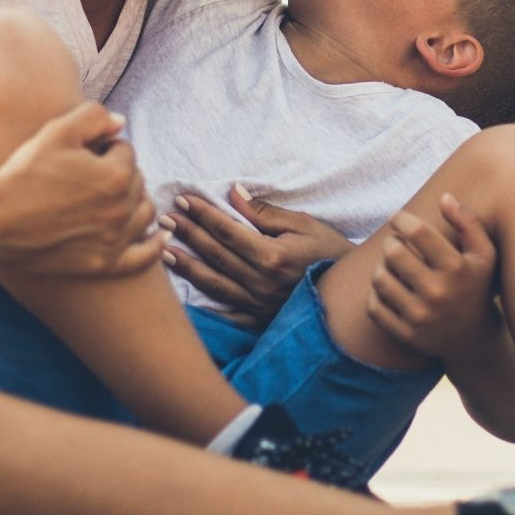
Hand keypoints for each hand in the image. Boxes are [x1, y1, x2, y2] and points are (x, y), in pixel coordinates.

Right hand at [0, 102, 164, 283]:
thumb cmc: (23, 174)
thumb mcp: (56, 131)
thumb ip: (95, 117)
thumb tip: (121, 123)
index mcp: (116, 176)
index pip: (126, 151)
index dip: (103, 147)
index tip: (81, 153)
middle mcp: (121, 211)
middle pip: (137, 181)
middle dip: (118, 172)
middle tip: (87, 174)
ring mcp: (114, 241)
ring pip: (144, 214)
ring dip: (135, 201)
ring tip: (114, 197)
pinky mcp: (103, 264)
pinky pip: (143, 257)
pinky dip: (154, 245)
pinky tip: (161, 236)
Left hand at [162, 184, 352, 328]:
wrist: (350, 292)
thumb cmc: (329, 251)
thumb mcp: (303, 224)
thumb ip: (266, 213)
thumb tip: (233, 195)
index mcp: (271, 256)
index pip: (227, 230)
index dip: (203, 214)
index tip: (183, 200)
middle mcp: (261, 283)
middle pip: (215, 254)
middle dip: (188, 234)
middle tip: (165, 218)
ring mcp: (258, 305)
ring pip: (213, 284)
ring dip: (187, 266)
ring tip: (165, 251)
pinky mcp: (260, 320)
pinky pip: (226, 313)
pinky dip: (205, 303)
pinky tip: (186, 293)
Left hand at [367, 194, 500, 360]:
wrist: (474, 341)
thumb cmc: (477, 287)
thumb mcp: (485, 255)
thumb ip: (468, 222)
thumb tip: (444, 196)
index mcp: (458, 269)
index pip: (418, 232)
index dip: (402, 219)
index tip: (399, 219)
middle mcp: (439, 293)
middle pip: (394, 253)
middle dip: (391, 241)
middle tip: (395, 243)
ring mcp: (421, 317)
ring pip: (380, 278)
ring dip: (381, 267)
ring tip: (391, 266)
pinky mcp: (406, 334)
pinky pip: (374, 307)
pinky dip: (376, 295)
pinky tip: (388, 289)